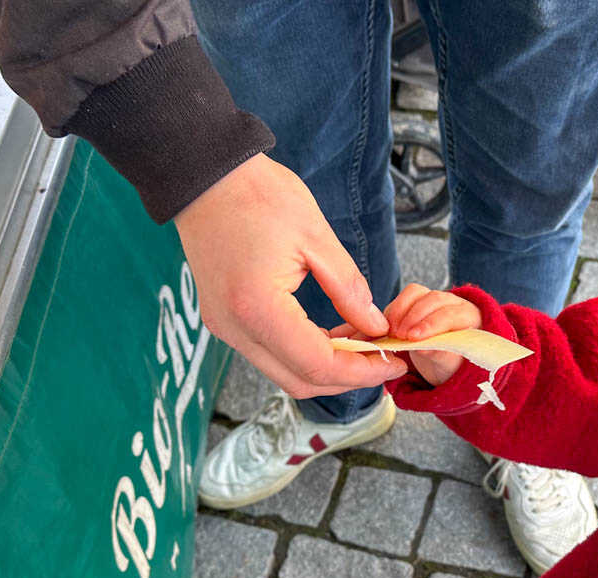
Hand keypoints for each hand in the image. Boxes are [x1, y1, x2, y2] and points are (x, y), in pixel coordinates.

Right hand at [174, 154, 406, 397]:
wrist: (204, 176)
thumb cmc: (257, 195)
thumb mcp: (316, 236)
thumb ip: (349, 289)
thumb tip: (376, 327)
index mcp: (257, 307)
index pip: (317, 364)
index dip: (361, 370)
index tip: (393, 360)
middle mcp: (235, 328)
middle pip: (300, 381)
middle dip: (347, 378)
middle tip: (383, 359)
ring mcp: (225, 328)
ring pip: (284, 373)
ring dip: (326, 367)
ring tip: (362, 344)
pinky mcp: (224, 321)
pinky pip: (270, 353)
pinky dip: (304, 353)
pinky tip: (332, 333)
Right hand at [370, 283, 482, 384]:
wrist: (443, 362)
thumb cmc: (451, 364)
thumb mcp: (448, 365)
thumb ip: (440, 354)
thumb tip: (425, 348)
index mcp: (470, 317)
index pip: (450, 315)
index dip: (430, 324)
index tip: (413, 338)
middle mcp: (454, 303)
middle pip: (433, 299)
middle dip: (413, 317)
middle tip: (400, 337)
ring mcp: (434, 298)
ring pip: (416, 293)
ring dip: (400, 312)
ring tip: (393, 334)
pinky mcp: (418, 298)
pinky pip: (404, 296)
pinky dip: (394, 311)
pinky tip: (389, 328)